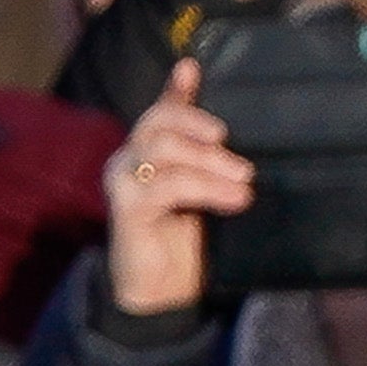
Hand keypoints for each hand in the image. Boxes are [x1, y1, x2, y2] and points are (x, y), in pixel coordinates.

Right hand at [106, 62, 251, 315]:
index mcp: (147, 153)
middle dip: (200, 127)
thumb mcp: (207, 200)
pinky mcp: (125, 206)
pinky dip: (203, 187)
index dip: (177, 89)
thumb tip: (243, 143)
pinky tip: (230, 199)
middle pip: (159, 121)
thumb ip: (216, 170)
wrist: (159, 297)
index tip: (194, 68)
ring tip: (244, 183)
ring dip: (209, 162)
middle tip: (240, 157)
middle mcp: (129, 158)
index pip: (162, 111)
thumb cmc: (186, 246)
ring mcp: (122, 179)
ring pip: (162, 147)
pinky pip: (164, 184)